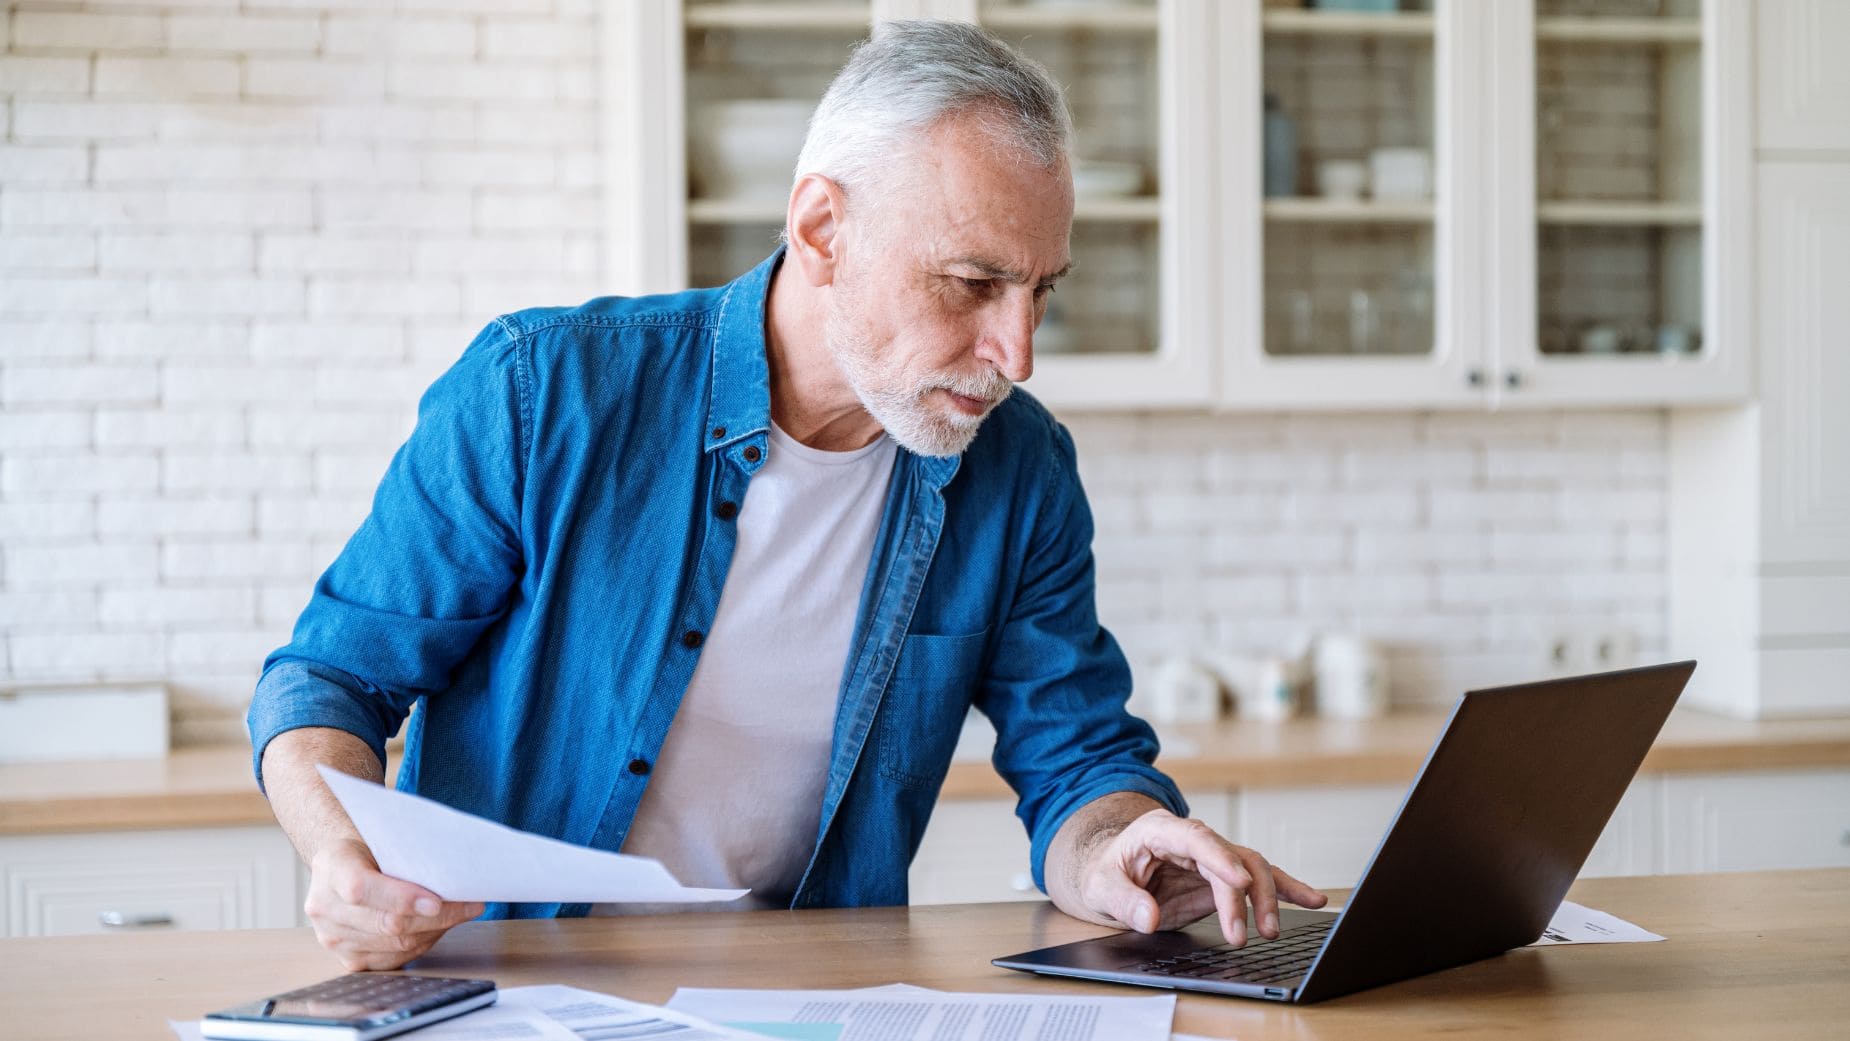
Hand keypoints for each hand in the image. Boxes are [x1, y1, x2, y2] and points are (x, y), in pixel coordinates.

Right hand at [302, 838, 483, 969]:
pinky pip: (394, 960)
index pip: (361, 888)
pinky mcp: (348, 960)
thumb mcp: (382, 836)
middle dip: (437, 917)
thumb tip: (454, 875)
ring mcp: (333, 938)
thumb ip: (408, 855)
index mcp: (331, 867)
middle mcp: (324, 907)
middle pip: (387, 923)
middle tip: (470, 905)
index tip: (437, 900)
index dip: (400, 898)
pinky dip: (423, 944)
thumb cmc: (370, 848)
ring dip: (435, 931)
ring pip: (396, 945)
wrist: (342, 866)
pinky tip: (438, 928)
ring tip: (460, 914)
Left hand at [1077, 808, 1325, 946]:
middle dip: (1243, 895)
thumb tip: (1149, 917)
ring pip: (1251, 867)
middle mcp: (1193, 838)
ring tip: (1271, 931)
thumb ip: (1124, 901)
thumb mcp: (1100, 886)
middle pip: (1230, 858)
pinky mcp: (1224, 877)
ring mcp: (1212, 857)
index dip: (1219, 858)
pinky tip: (1313, 900)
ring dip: (1267, 897)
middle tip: (1244, 934)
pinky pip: (1259, 879)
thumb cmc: (1106, 872)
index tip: (1238, 881)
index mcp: (1160, 831)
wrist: (1112, 870)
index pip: (1196, 838)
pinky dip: (1286, 889)